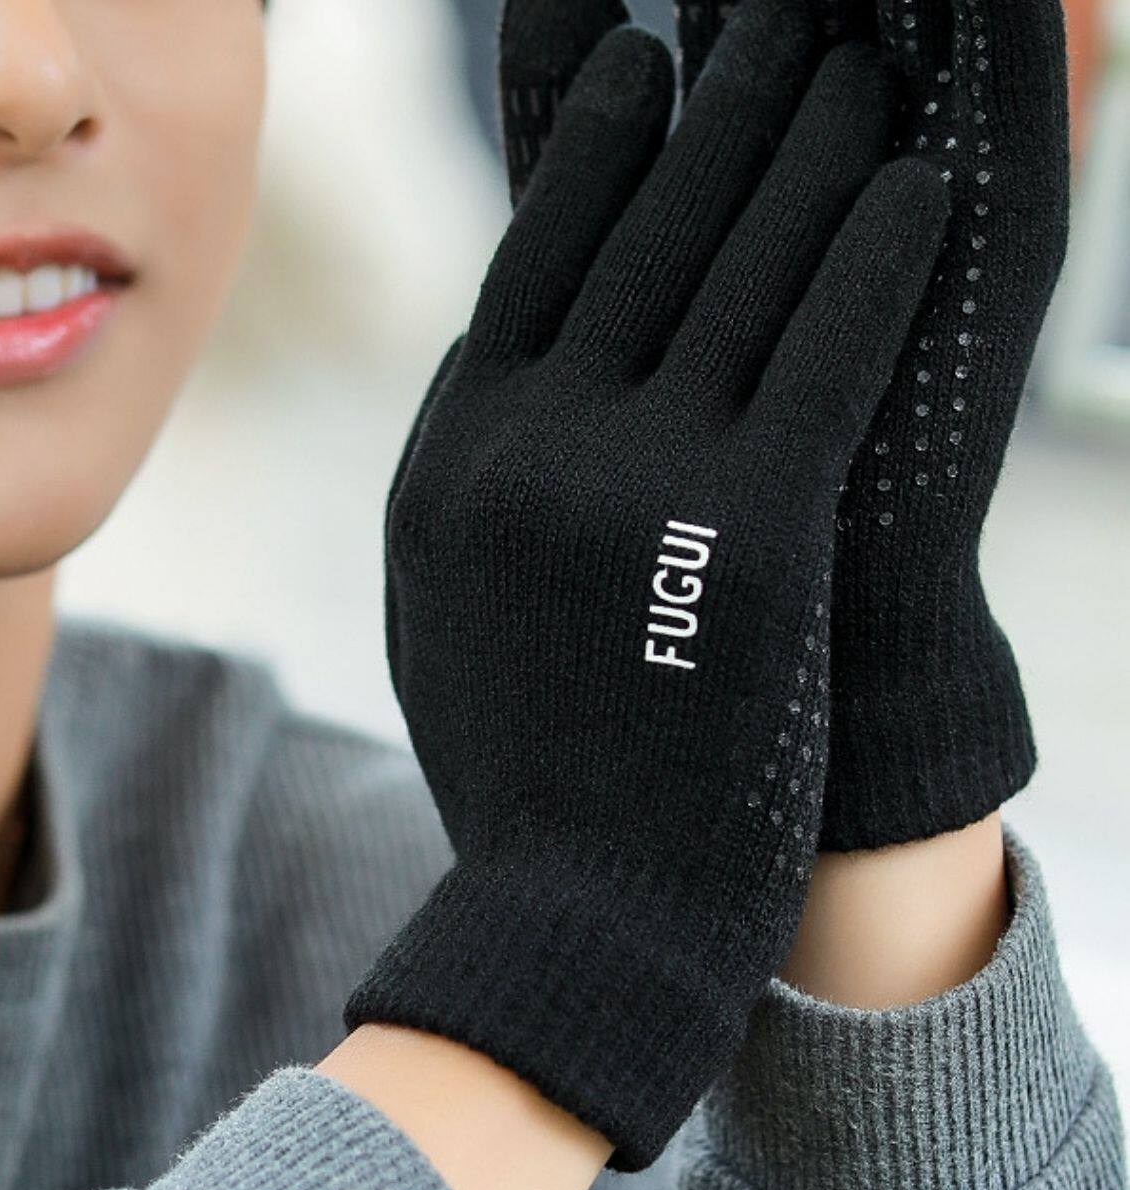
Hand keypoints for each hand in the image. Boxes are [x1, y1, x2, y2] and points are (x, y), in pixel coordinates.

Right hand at [502, 0, 1071, 849]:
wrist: (577, 920)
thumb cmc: (525, 777)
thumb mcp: (446, 617)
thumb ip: (462, 485)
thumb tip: (488, 368)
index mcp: (452, 462)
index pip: (532, 259)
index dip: (600, 146)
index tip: (651, 66)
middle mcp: (526, 449)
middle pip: (640, 231)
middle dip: (723, 107)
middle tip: (782, 21)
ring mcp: (632, 485)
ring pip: (738, 268)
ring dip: (813, 148)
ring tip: (862, 64)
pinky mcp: (747, 537)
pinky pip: (823, 352)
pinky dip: (877, 256)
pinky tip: (922, 185)